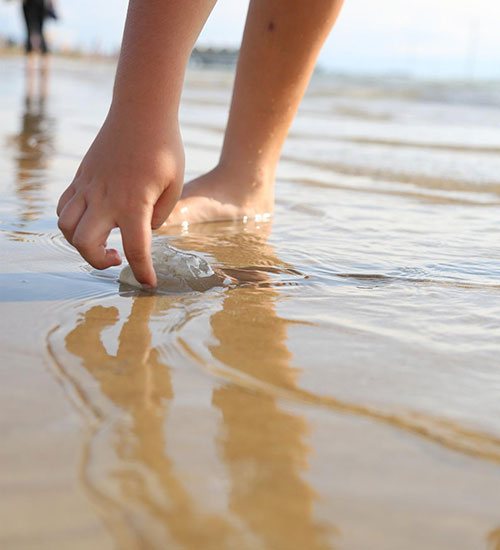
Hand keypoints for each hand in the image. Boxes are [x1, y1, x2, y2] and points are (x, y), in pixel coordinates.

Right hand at [56, 109, 183, 286]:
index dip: (142, 272)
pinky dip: (71, 222)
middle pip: (84, 245)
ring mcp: (88, 187)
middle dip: (97, 263)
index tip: (148, 284)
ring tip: (102, 241)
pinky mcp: (80, 177)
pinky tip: (91, 221)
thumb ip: (159, 216)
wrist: (141, 111)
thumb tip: (144, 230)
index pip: (135, 249)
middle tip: (116, 258)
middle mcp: (105, 198)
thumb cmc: (165, 147)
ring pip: (65, 227)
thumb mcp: (174, 186)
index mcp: (134, 203)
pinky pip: (64, 207)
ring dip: (80, 244)